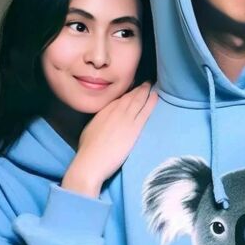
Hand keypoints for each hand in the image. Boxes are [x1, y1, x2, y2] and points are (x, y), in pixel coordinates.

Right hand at [62, 82, 158, 196]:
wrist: (92, 161)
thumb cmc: (88, 150)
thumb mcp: (90, 129)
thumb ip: (99, 121)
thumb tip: (103, 121)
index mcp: (103, 111)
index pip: (118, 99)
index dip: (127, 93)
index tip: (133, 88)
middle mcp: (114, 111)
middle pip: (129, 97)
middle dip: (137, 89)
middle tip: (145, 83)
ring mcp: (125, 118)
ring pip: (138, 100)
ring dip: (145, 91)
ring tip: (151, 85)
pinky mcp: (134, 128)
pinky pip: (145, 111)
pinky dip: (151, 101)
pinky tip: (156, 95)